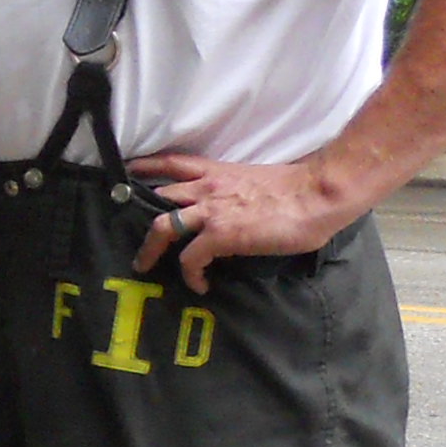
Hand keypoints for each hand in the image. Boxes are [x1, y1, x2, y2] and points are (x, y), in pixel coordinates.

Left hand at [126, 152, 373, 290]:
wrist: (317, 194)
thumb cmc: (298, 190)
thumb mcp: (254, 182)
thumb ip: (233, 192)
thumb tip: (230, 210)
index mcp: (216, 172)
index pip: (171, 162)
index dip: (146, 168)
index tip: (127, 173)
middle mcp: (206, 188)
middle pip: (158, 196)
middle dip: (138, 215)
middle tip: (134, 235)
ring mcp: (211, 211)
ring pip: (162, 226)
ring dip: (149, 250)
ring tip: (146, 266)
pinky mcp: (220, 235)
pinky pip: (189, 259)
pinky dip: (190, 274)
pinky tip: (199, 284)